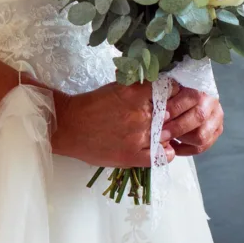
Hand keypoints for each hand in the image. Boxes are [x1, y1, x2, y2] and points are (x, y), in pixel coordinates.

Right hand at [51, 81, 179, 167]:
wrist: (68, 126)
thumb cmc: (92, 105)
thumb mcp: (118, 87)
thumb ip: (139, 88)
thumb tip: (161, 86)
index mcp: (135, 93)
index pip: (170, 89)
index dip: (175, 93)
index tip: (173, 96)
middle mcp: (141, 114)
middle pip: (174, 112)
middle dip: (175, 114)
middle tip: (170, 116)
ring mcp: (138, 136)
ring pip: (170, 134)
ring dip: (170, 133)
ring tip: (163, 132)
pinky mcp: (133, 156)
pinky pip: (162, 156)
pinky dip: (166, 152)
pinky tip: (160, 148)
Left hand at [160, 87, 223, 155]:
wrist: (193, 93)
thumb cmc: (176, 92)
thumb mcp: (171, 89)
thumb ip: (166, 95)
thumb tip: (155, 110)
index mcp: (202, 88)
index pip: (192, 98)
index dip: (175, 108)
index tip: (160, 117)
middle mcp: (212, 103)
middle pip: (199, 118)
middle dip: (177, 128)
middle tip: (160, 135)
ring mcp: (216, 118)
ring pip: (202, 136)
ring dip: (182, 140)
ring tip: (167, 139)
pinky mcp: (216, 131)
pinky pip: (202, 147)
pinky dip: (186, 149)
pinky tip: (173, 146)